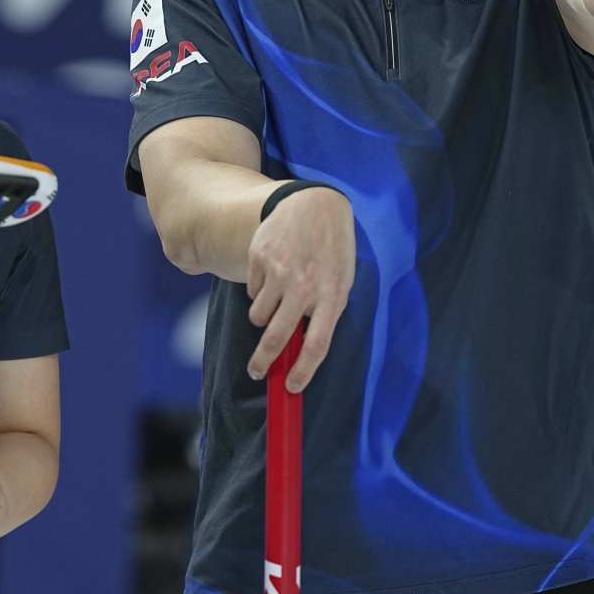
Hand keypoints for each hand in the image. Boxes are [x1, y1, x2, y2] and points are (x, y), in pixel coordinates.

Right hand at [245, 184, 356, 391]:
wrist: (313, 206)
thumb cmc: (331, 250)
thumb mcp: (340, 280)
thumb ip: (326, 311)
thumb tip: (303, 348)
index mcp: (332, 296)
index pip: (317, 345)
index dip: (303, 371)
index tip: (292, 387)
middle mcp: (304, 286)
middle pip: (278, 337)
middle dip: (264, 361)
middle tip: (257, 371)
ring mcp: (279, 271)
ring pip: (259, 316)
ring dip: (263, 318)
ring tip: (275, 302)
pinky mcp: (260, 258)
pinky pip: (252, 291)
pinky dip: (259, 292)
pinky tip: (273, 274)